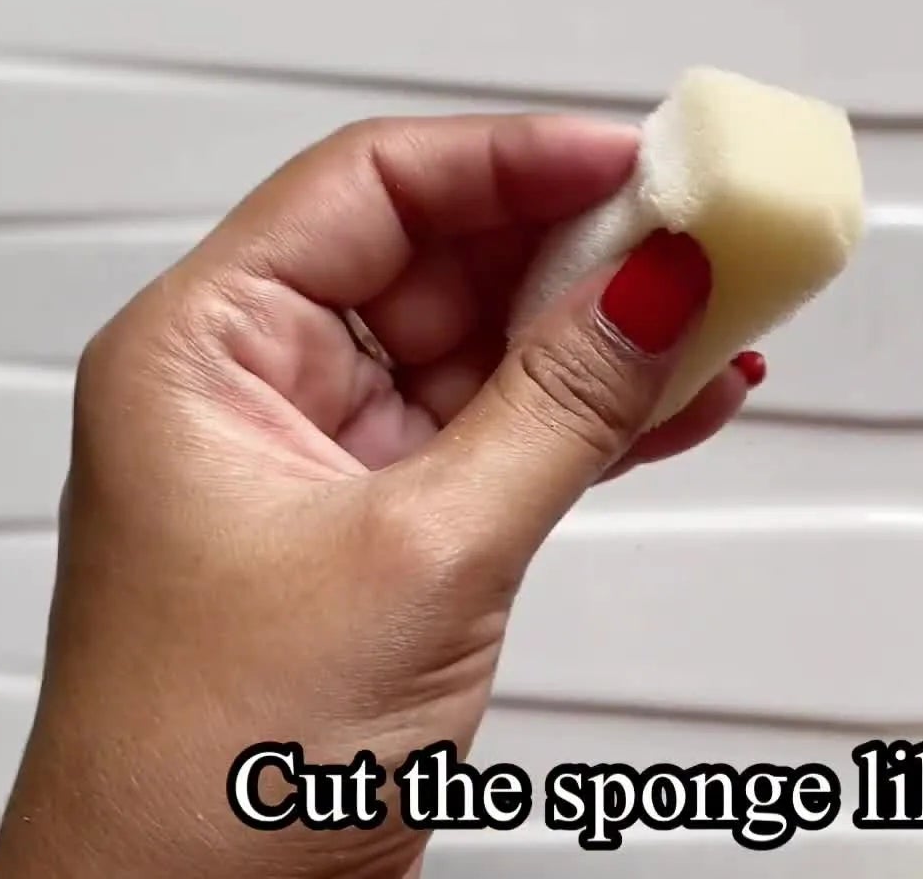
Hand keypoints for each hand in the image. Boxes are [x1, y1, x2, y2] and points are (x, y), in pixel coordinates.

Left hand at [0, 115, 755, 878]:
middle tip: (698, 232)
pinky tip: (684, 397)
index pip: (372, 188)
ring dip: (605, 334)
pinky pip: (509, 435)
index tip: (631, 163)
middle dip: (579, 247)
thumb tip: (651, 288)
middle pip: (442, 258)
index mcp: (203, 353)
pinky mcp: (392, 533)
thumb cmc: (206, 764)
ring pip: (489, 348)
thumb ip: (557, 408)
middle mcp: (259, 392)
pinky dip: (596, 419)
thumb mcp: (422, 552)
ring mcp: (331, 465)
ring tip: (719, 304)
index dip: (512, 159)